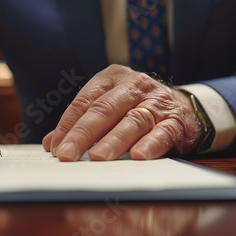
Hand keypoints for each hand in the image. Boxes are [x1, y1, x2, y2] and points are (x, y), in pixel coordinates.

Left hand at [42, 64, 202, 160]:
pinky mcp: (176, 120)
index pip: (84, 101)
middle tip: (67, 154)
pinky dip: (150, 144)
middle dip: (83, 134)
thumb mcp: (109, 106)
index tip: (55, 147)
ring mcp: (156, 102)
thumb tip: (50, 143)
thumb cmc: (137, 107)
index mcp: (112, 78)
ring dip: (113, 141)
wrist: (185, 107)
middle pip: (104, 110)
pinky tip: (137, 156)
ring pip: (132, 121)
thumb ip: (81, 121)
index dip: (67, 125)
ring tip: (96, 157)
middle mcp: (134, 86)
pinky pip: (162, 132)